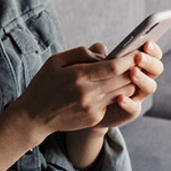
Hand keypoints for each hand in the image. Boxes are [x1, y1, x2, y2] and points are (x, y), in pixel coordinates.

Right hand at [13, 44, 137, 136]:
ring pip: (123, 93)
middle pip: (124, 79)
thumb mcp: (55, 61)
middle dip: (133, 70)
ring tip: (125, 74)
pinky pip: (113, 103)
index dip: (129, 59)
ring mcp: (92, 107)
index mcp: (78, 76)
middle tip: (137, 62)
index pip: (114, 66)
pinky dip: (115, 94)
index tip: (137, 52)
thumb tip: (104, 52)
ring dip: (128, 82)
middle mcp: (88, 93)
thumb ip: (80, 52)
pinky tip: (108, 89)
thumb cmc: (43, 84)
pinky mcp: (94, 118)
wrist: (33, 116)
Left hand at [89, 41, 164, 128]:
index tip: (146, 43)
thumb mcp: (88, 63)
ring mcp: (137, 95)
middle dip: (149, 62)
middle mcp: (141, 78)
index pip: (151, 54)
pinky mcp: (129, 111)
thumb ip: (95, 54)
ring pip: (149, 87)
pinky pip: (134, 109)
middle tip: (138, 57)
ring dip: (142, 79)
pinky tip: (120, 98)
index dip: (152, 49)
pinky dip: (129, 103)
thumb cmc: (87, 78)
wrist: (81, 106)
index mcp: (136, 63)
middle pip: (156, 69)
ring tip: (132, 72)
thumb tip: (100, 49)